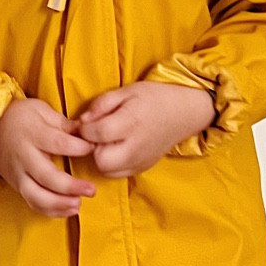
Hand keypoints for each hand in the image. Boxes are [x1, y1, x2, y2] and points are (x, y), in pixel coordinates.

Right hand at [0, 97, 96, 216]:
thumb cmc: (20, 118)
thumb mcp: (40, 110)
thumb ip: (64, 124)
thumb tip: (87, 132)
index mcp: (32, 134)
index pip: (58, 143)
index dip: (78, 148)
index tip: (92, 148)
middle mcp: (24, 157)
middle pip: (46, 176)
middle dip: (70, 186)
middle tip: (91, 190)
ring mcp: (19, 174)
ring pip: (36, 195)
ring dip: (58, 204)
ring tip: (78, 204)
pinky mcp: (17, 186)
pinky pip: (32, 203)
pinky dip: (50, 211)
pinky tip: (68, 210)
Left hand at [74, 81, 214, 177]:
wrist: (183, 113)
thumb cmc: (153, 98)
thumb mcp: (126, 91)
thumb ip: (101, 104)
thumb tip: (82, 121)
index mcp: (131, 122)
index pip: (97, 134)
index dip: (84, 129)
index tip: (85, 123)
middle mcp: (136, 146)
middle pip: (101, 160)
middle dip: (92, 148)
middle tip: (96, 135)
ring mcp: (141, 160)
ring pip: (107, 171)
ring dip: (101, 157)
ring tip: (107, 142)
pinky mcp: (143, 168)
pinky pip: (118, 174)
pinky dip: (112, 164)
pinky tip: (116, 149)